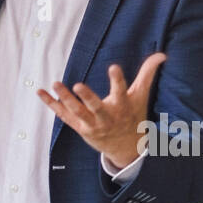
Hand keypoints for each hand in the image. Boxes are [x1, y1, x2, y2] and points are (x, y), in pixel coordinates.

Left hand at [36, 52, 165, 168]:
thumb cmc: (134, 115)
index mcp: (122, 106)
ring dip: (65, 98)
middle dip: (87, 97)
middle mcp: (106, 117)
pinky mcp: (79, 127)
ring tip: (55, 83)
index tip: (113, 67)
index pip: (121, 91)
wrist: (126, 147)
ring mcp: (91, 123)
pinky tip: (40, 92)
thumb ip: (148, 73)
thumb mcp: (141, 95)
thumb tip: (162, 55)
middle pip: (96, 107)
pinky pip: (63, 115)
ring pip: (76, 111)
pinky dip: (51, 104)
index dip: (117, 80)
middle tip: (78, 85)